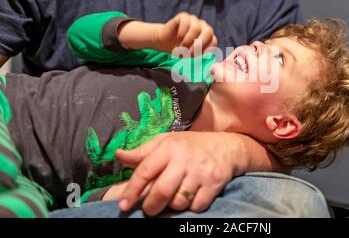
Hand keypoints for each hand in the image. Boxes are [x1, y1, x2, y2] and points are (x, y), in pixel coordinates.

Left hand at [115, 131, 249, 215]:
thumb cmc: (190, 145)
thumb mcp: (166, 141)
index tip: (124, 205)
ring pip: (179, 201)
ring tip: (174, 197)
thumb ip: (142, 152)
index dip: (132, 190)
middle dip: (151, 206)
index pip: (145, 170)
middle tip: (150, 209)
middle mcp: (184, 158)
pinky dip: (191, 206)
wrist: (227, 146)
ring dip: (173, 206)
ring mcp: (201, 172)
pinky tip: (191, 196)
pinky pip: (196, 206)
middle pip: (162, 191)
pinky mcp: (214, 184)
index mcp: (169, 146)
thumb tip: (119, 155)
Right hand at [157, 12, 217, 54]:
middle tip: (189, 53)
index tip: (197, 58)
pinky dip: (182, 32)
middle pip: (208, 32)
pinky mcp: (183, 16)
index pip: (213, 41)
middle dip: (199, 45)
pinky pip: (186, 22)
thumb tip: (205, 65)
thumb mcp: (191, 56)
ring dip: (188, 41)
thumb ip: (199, 58)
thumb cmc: (180, 50)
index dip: (206, 50)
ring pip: (196, 28)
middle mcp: (203, 26)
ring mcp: (194, 20)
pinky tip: (178, 38)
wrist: (165, 41)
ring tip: (181, 48)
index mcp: (208, 36)